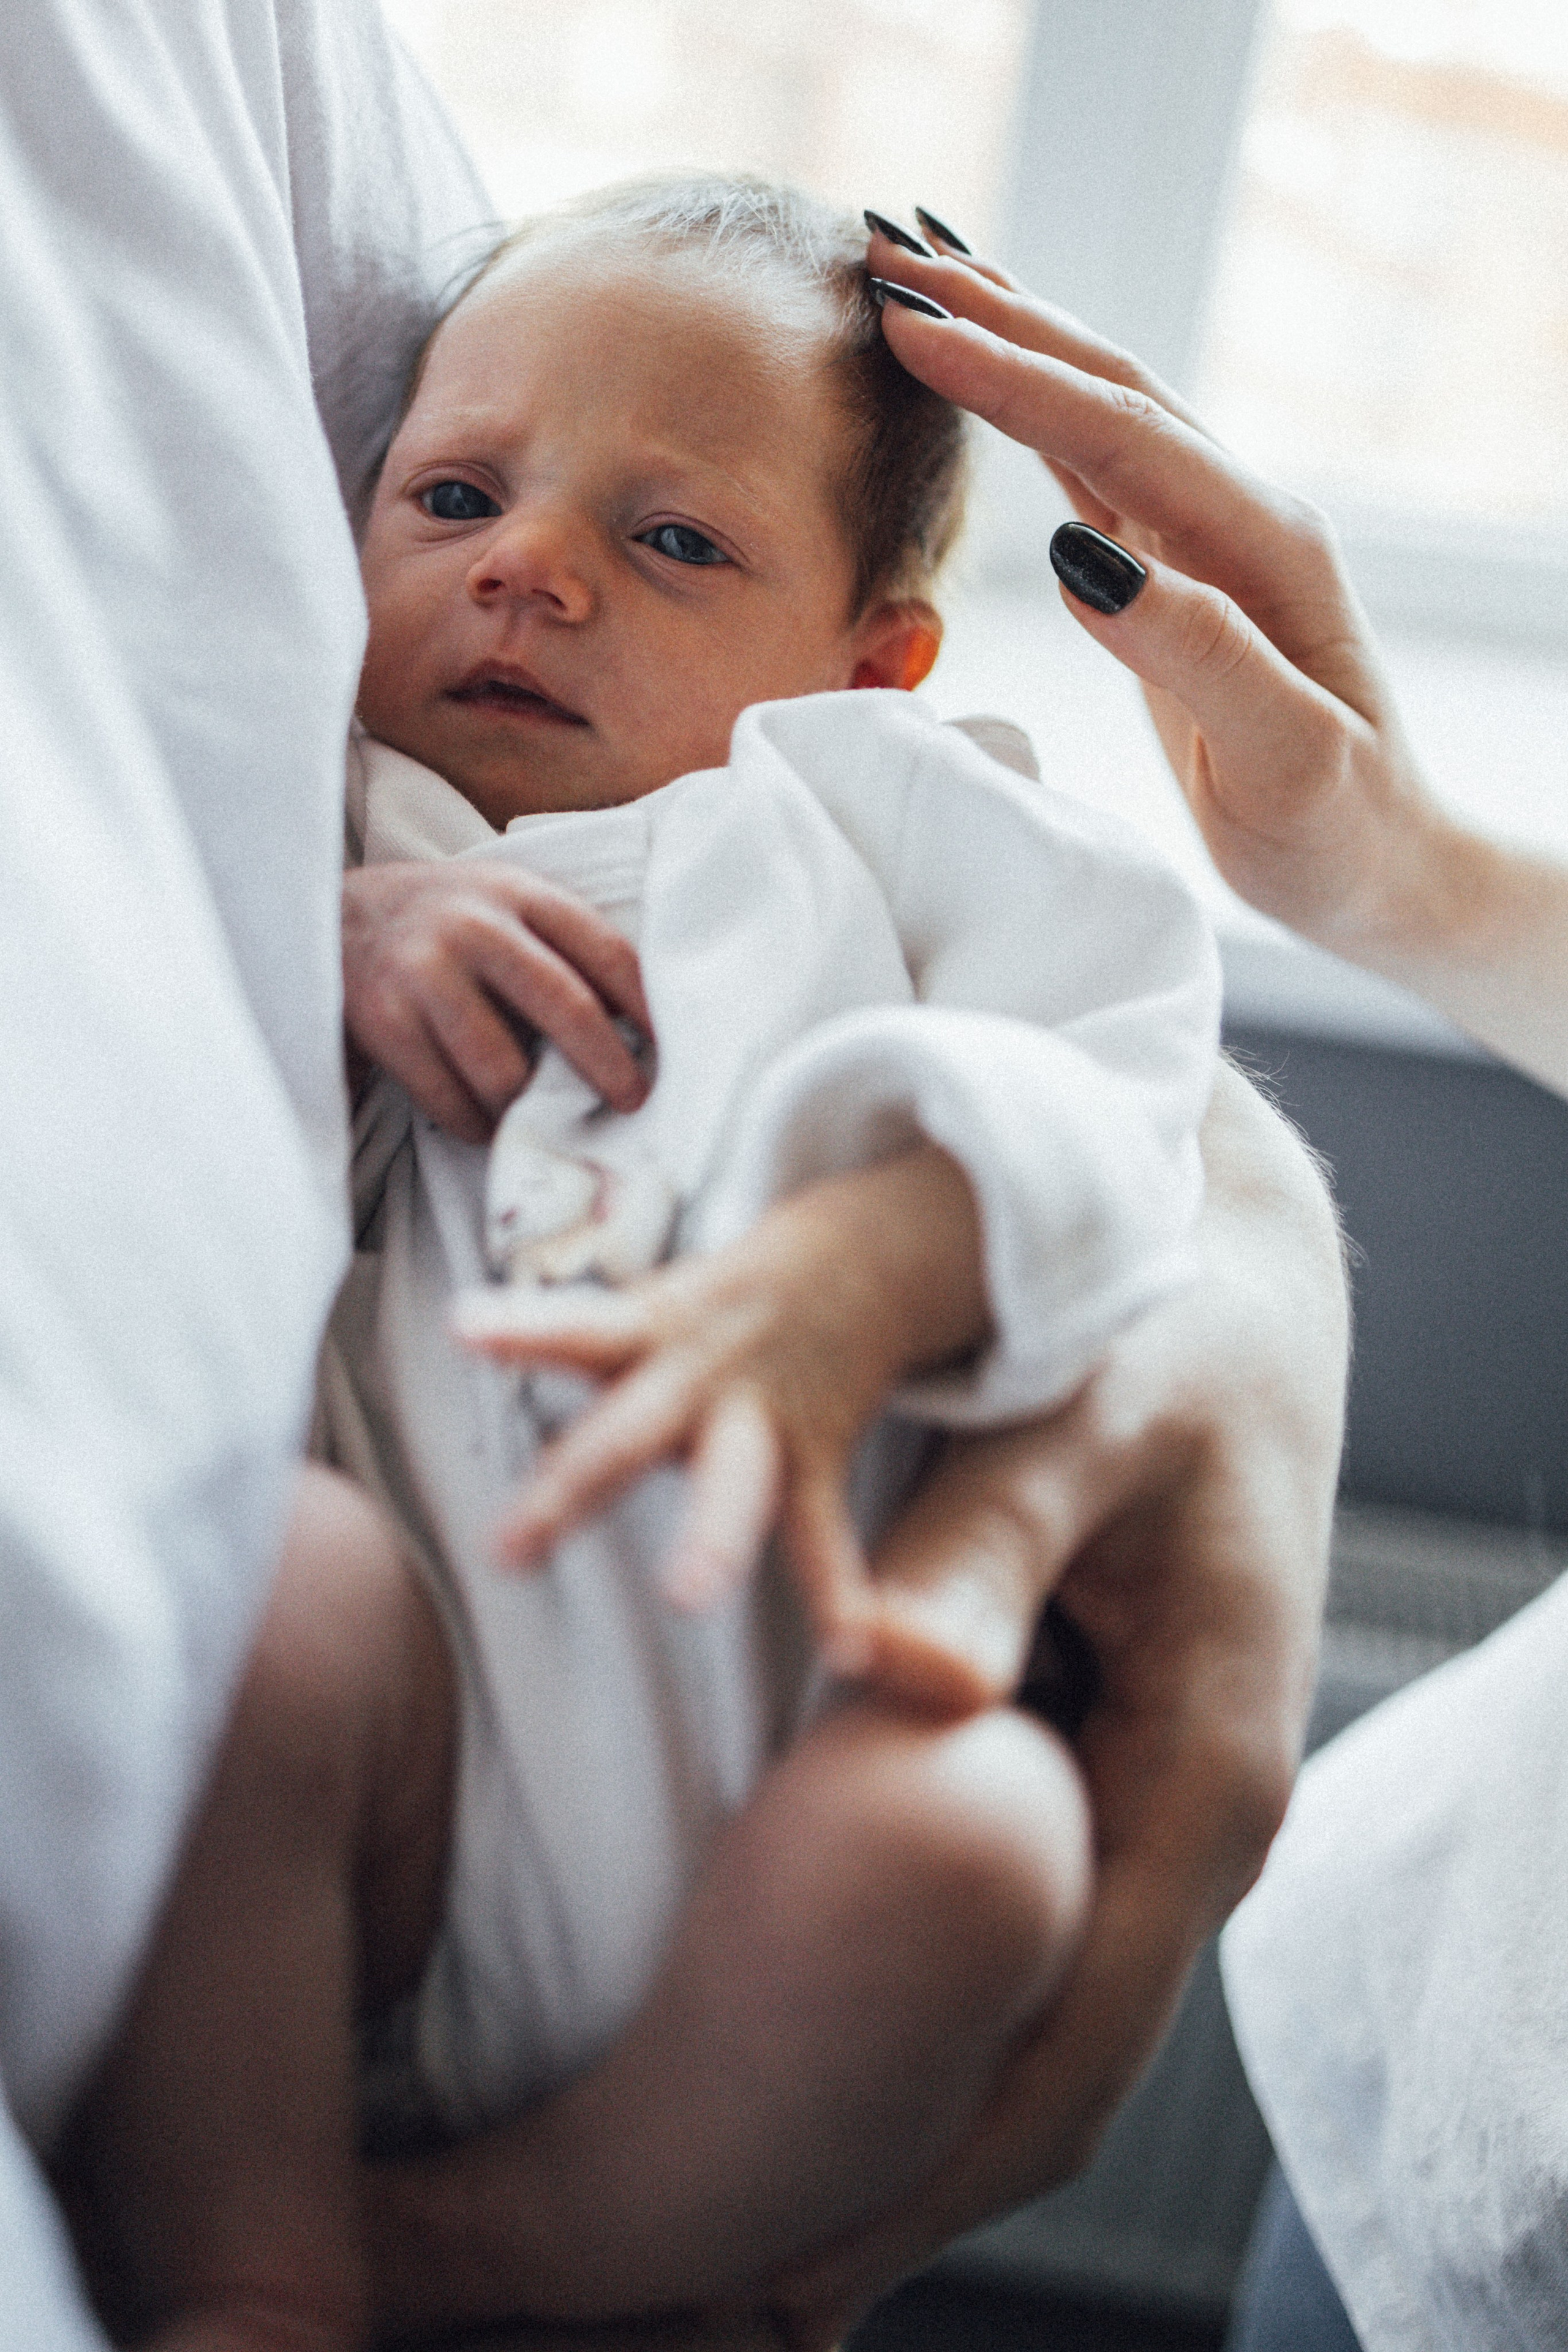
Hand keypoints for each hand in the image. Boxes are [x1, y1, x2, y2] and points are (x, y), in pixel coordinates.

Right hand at [342, 860, 651, 1142]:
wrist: (331, 912)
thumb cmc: (447, 921)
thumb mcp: (507, 903)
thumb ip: (563, 947)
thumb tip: (639, 1030)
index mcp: (520, 893)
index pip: (605, 952)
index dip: (648, 1007)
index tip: (671, 1050)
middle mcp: (473, 927)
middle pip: (564, 1006)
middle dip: (608, 1066)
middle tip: (632, 1102)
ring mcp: (423, 973)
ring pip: (502, 1069)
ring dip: (530, 1108)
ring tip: (546, 1118)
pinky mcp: (381, 1021)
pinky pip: (448, 1099)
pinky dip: (475, 1123)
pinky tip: (485, 1120)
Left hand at [456, 1143, 996, 1702]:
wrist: (868, 1256)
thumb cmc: (734, 1296)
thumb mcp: (664, 1302)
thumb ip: (601, 1359)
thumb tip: (520, 1418)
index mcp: (653, 1329)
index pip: (577, 1325)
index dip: (520, 1327)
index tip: (462, 1324)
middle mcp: (701, 1375)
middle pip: (628, 1434)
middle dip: (568, 1493)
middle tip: (507, 1553)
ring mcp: (762, 1416)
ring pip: (733, 1482)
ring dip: (710, 1541)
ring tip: (687, 1598)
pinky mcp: (818, 1453)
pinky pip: (820, 1532)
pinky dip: (835, 1592)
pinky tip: (847, 1649)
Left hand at [760, 1061, 1348, 2344]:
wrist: (1237, 1289)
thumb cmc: (1165, 1342)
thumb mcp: (1079, 1430)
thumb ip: (981, 1554)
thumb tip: (890, 1677)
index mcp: (1203, 1765)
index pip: (1079, 2034)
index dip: (945, 2164)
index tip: (803, 2267)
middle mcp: (1194, 1810)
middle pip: (1068, 2058)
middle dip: (925, 2178)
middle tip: (758, 2291)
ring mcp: (1157, 1791)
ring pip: (1052, 2002)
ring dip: (933, 2105)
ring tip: (778, 2211)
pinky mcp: (1117, 1754)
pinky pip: (1039, 1919)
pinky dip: (951, 2000)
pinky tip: (851, 2039)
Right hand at [862, 228, 1567, 1099]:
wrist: (1380, 865)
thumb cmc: (1337, 831)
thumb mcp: (1286, 761)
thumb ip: (1200, 654)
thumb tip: (1084, 555)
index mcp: (1265, 549)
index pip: (1123, 435)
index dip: (1014, 377)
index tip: (912, 326)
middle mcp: (1240, 520)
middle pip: (1109, 387)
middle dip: (999, 316)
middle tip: (885, 254)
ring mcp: (1207, 540)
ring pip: (1099, 407)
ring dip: (1012, 337)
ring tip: (919, 276)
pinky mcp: (1174, 574)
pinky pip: (1093, 461)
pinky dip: (1032, 404)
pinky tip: (989, 370)